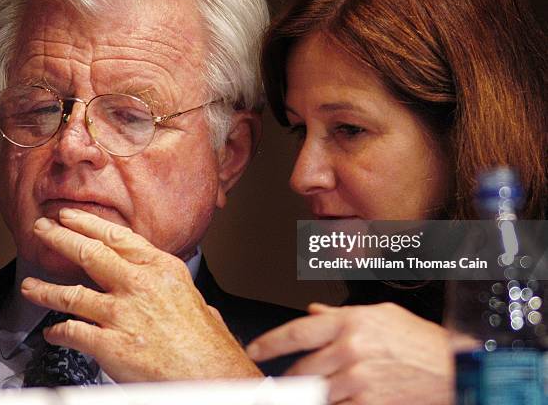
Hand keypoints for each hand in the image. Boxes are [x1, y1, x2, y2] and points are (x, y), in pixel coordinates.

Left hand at [21, 208, 261, 381]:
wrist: (210, 373)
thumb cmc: (206, 341)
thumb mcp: (194, 296)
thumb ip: (171, 285)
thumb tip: (165, 283)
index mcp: (160, 268)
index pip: (117, 237)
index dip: (88, 224)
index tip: (70, 217)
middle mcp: (139, 285)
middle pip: (89, 254)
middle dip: (59, 239)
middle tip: (42, 230)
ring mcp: (122, 314)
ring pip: (72, 294)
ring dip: (45, 290)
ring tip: (29, 285)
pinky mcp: (110, 344)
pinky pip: (72, 333)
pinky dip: (57, 333)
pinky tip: (52, 333)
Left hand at [247, 302, 453, 403]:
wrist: (452, 369)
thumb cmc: (418, 340)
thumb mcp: (380, 315)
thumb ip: (340, 316)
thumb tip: (312, 313)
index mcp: (349, 322)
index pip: (296, 331)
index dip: (269, 342)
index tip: (255, 349)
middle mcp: (350, 350)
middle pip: (300, 370)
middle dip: (287, 380)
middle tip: (279, 384)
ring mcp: (358, 380)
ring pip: (314, 394)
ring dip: (305, 397)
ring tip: (302, 394)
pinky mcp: (369, 404)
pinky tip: (332, 399)